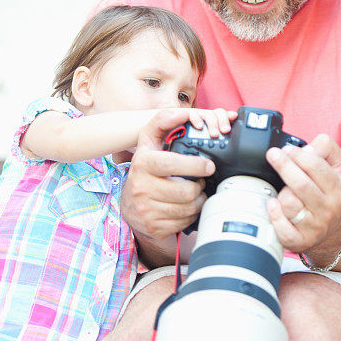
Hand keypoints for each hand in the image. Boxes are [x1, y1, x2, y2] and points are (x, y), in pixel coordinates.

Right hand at [122, 108, 234, 246]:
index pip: (171, 164)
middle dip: (200, 186)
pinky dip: (192, 214)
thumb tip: (182, 113)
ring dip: (199, 200)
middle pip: (186, 191)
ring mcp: (147, 210)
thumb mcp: (148, 144)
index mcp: (142, 163)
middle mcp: (141, 187)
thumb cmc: (147, 169)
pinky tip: (188, 206)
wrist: (131, 206)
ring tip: (197, 192)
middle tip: (202, 180)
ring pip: (188, 208)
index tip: (209, 165)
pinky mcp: (155, 227)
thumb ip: (162, 122)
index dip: (194, 165)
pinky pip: (185, 222)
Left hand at [264, 134, 340, 254]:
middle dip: (283, 166)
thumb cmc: (330, 192)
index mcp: (338, 187)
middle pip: (301, 185)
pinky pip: (283, 229)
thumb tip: (306, 147)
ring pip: (289, 204)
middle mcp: (328, 208)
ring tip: (282, 190)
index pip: (316, 166)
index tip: (286, 149)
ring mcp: (314, 227)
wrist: (336, 230)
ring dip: (280, 193)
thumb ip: (326, 148)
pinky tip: (272, 205)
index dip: (297, 154)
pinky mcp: (301, 241)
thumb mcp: (337, 166)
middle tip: (272, 155)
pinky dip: (274, 215)